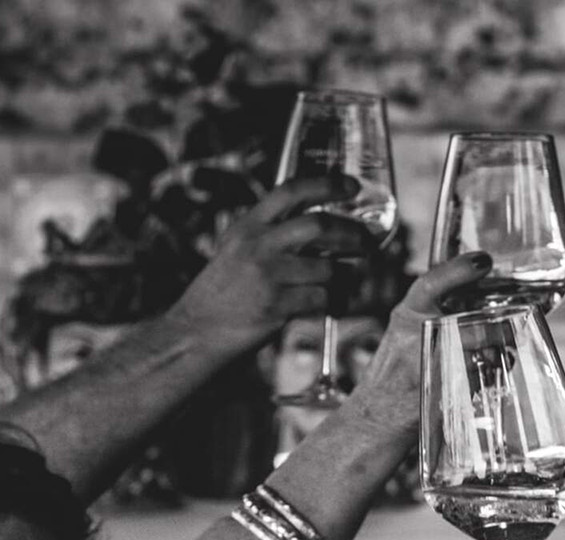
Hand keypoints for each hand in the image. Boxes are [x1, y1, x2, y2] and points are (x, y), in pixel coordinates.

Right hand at [164, 177, 375, 356]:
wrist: (198, 329)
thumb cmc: (224, 291)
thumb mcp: (237, 248)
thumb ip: (269, 233)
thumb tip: (321, 224)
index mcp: (248, 225)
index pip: (290, 191)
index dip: (327, 184)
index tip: (352, 185)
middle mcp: (257, 244)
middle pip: (318, 225)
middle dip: (351, 232)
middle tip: (366, 240)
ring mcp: (268, 275)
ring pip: (328, 267)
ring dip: (345, 275)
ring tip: (345, 280)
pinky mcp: (278, 305)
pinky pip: (323, 298)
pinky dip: (333, 302)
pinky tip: (330, 303)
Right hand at [341, 251, 492, 434]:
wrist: (373, 420)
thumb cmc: (396, 377)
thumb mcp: (407, 335)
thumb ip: (434, 317)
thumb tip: (484, 305)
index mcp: (405, 316)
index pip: (430, 283)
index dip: (459, 269)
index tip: (483, 260)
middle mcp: (413, 336)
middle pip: (471, 321)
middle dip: (498, 327)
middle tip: (515, 327)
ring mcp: (426, 363)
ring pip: (480, 351)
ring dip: (499, 355)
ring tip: (504, 355)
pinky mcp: (440, 392)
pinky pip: (478, 379)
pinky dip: (490, 378)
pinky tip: (490, 377)